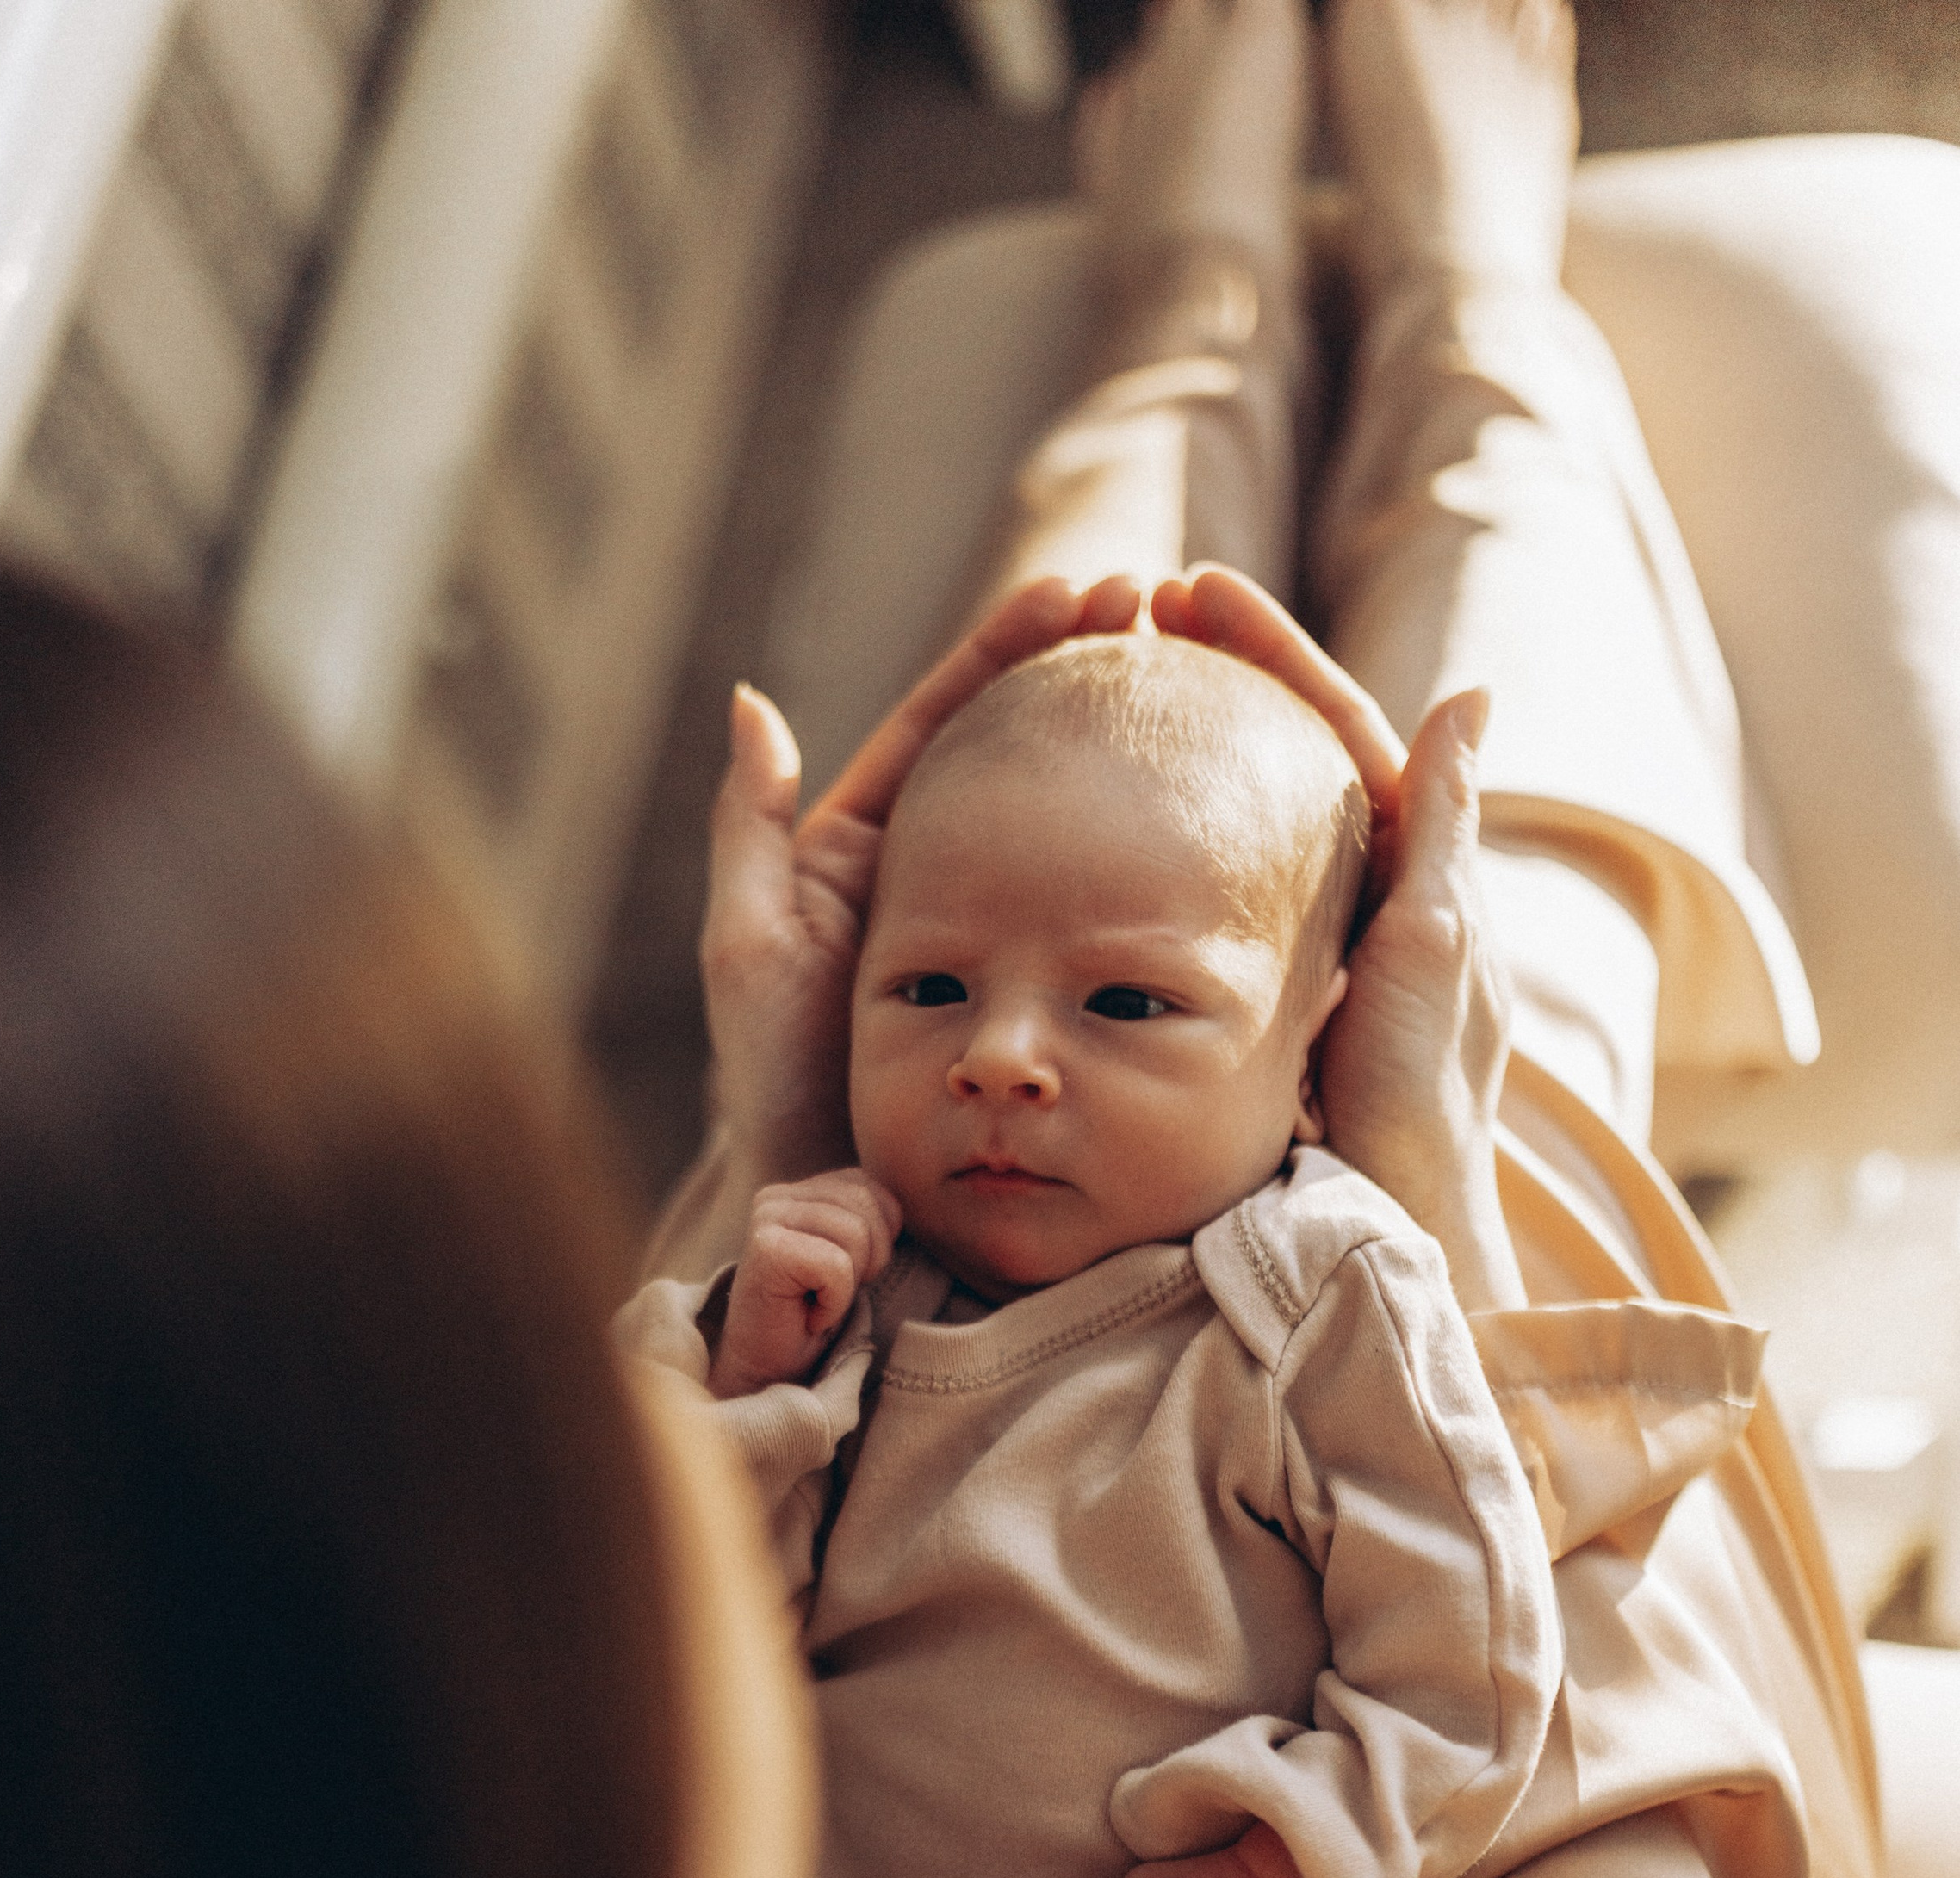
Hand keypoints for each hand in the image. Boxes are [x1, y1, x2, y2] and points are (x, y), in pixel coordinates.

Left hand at [698, 574, 1141, 1197]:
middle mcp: (942, 876)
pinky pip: (1107, 908)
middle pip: (1020, 747)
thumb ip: (749, 829)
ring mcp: (1003, 932)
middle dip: (1084, 668)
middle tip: (1155, 607)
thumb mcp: (752, 948)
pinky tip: (1211, 805)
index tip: (1082, 590)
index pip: (948, 719)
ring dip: (1126, 744)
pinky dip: (1153, 853)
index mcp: (870, 847)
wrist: (837, 1206)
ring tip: (1195, 673)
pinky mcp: (1049, 989)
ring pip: (1070, 817)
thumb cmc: (781, 1088)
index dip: (1012, 647)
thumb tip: (755, 700)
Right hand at [711, 1168, 901, 1398]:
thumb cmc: (810, 1317)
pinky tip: (810, 1316)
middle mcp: (777, 1197)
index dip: (877, 1237)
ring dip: (849, 1284)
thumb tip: (901, 1211)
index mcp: (799, 1192)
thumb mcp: (848, 1257)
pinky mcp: (767, 1248)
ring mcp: (768, 1219)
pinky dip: (834, 1303)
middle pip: (866, 1207)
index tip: (841, 1275)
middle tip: (831, 1293)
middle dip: (868, 1259)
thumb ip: (865, 1220)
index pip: (868, 1187)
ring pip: (857, 1235)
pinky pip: (837, 1267)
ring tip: (819, 1302)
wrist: (766, 1370)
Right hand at [1151, 570, 1524, 1310]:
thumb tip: (1467, 695)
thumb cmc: (1417, 1095)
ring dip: (1173, 756)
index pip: (1335, 723)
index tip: (1192, 592)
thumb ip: (1441, 826)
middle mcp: (1358, 896)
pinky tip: (1090, 833)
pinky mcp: (1257, 1002)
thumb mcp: (1434, 945)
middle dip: (1210, 680)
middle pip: (1276, 758)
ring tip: (1103, 695)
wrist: (1390, 1219)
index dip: (1268, 650)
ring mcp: (1305, 950)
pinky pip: (1196, 904)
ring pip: (1231, 826)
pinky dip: (1147, 855)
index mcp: (1411, 867)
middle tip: (1132, 621)